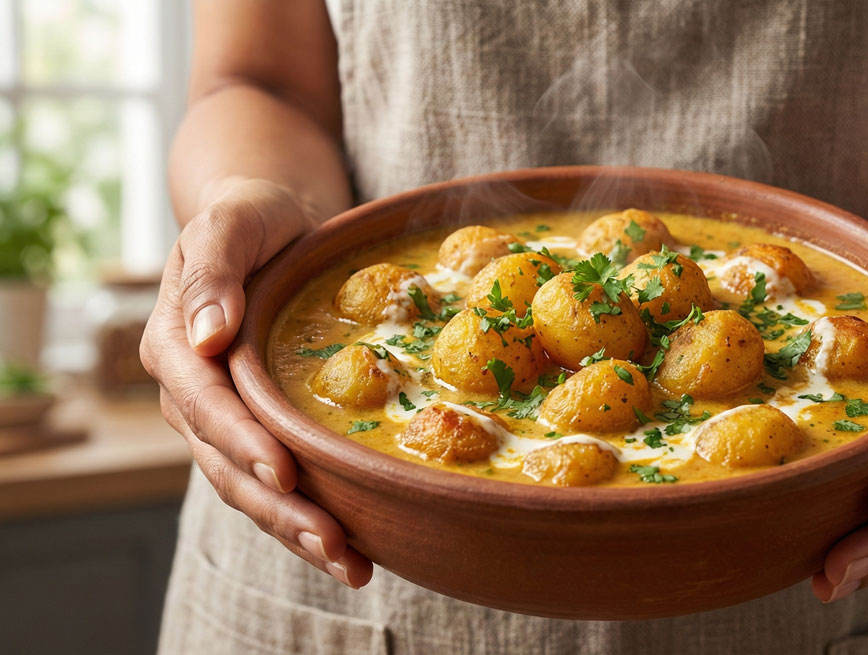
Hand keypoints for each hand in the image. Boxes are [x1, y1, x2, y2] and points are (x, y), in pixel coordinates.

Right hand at [140, 177, 372, 586]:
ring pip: (251, 488)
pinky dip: (310, 514)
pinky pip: (277, 481)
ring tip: (351, 566)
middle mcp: (193, 393)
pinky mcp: (259, 429)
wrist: (272, 222)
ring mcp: (225, 419)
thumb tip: (205, 333)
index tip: (283, 471)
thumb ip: (215, 271)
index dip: (242, 440)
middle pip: (228, 464)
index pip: (206, 403)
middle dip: (279, 509)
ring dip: (297, 529)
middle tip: (333, 544)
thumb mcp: (233, 222)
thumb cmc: (253, 215)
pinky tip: (353, 546)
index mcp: (177, 344)